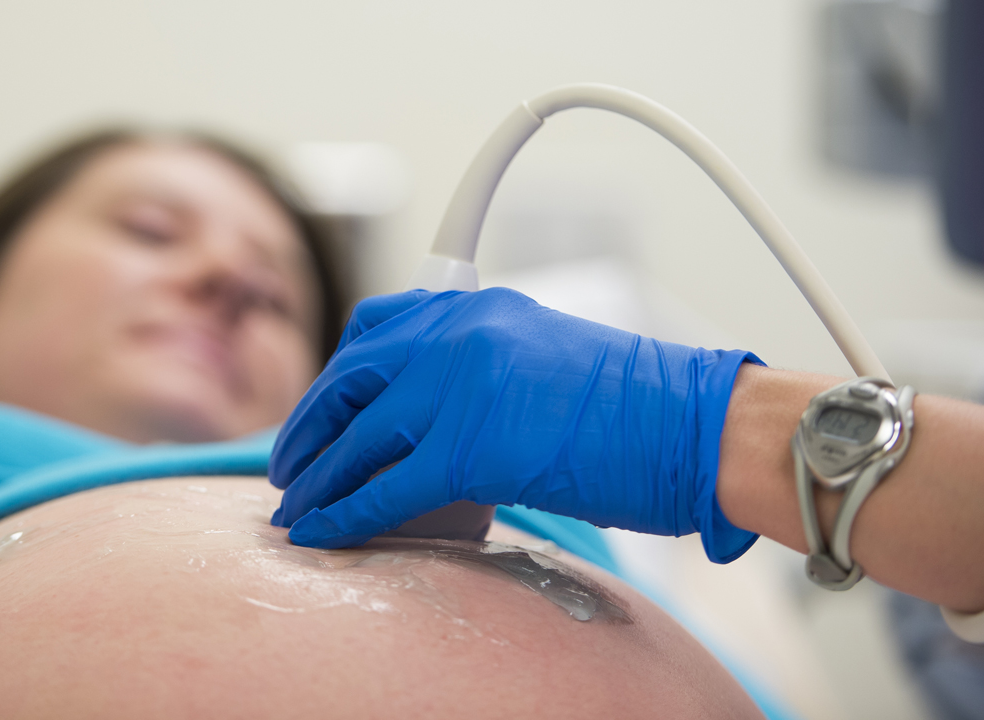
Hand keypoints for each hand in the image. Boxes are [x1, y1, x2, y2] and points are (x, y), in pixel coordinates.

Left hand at [270, 288, 759, 562]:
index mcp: (476, 311)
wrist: (695, 425)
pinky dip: (345, 515)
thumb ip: (482, 371)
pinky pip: (385, 487)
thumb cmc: (639, 405)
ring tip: (294, 506)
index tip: (319, 406)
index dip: (336, 373)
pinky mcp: (470, 448)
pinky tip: (320, 533)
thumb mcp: (544, 358)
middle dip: (308, 424)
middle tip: (288, 461)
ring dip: (316, 478)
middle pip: (351, 377)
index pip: (376, 327)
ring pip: (359, 437)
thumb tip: (435, 417)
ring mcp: (460, 389)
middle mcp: (458, 336)